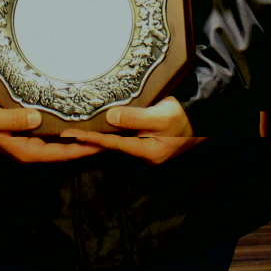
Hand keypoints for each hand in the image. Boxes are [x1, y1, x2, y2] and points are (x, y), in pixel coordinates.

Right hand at [0, 97, 100, 163]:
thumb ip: (13, 118)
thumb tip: (36, 117)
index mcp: (26, 150)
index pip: (61, 153)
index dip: (83, 149)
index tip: (102, 143)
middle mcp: (31, 148)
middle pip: (66, 149)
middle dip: (87, 143)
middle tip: (111, 133)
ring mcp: (31, 140)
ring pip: (62, 141)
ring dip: (80, 135)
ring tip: (101, 126)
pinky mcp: (29, 131)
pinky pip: (53, 132)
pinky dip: (68, 127)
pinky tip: (79, 118)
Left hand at [65, 98, 202, 164]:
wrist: (202, 119)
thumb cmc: (185, 118)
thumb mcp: (161, 115)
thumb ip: (136, 118)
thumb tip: (111, 117)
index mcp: (147, 152)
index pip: (114, 144)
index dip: (93, 139)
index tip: (74, 135)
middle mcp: (144, 154)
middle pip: (114, 145)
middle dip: (92, 139)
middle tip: (68, 132)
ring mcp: (146, 149)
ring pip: (118, 141)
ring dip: (101, 135)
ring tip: (77, 129)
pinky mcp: (147, 141)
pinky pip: (125, 137)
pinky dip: (112, 131)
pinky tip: (101, 125)